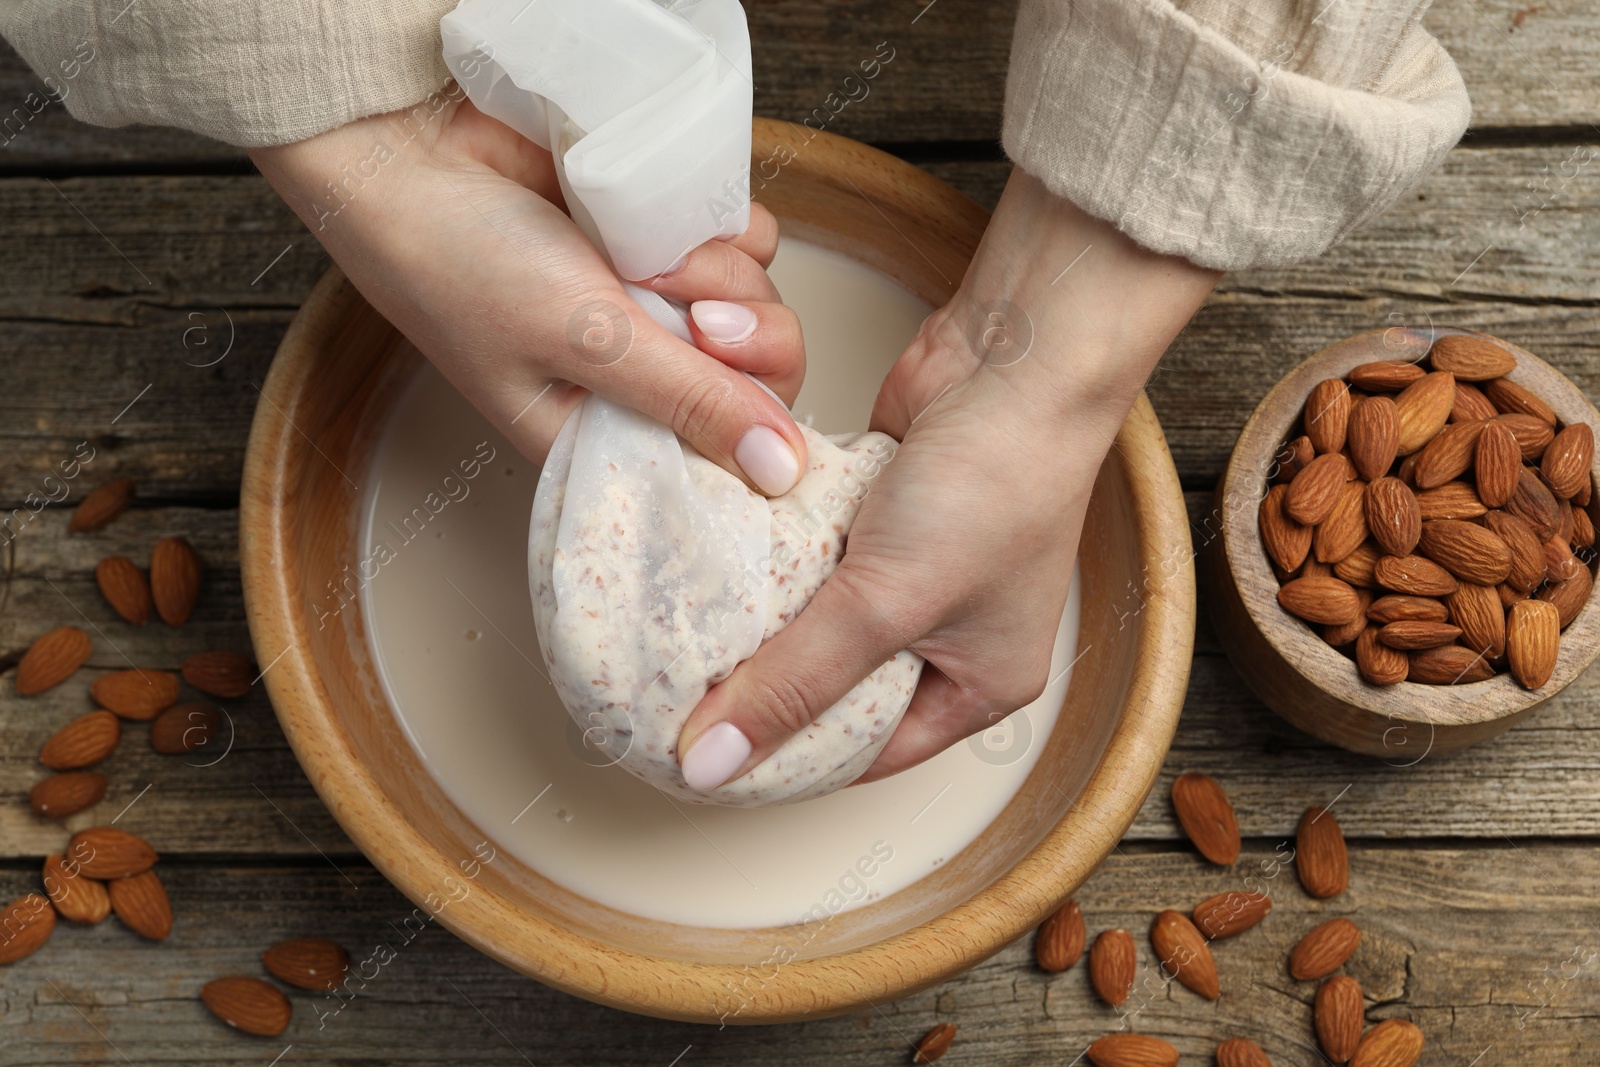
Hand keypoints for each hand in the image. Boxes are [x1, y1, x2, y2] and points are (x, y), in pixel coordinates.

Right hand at [249, 89, 806, 493]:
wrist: (412, 149)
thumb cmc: (461, 264)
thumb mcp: (582, 345)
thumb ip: (689, 401)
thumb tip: (781, 471)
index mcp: (614, 434)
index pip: (730, 457)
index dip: (754, 422)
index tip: (730, 378)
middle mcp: (648, 375)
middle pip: (765, 376)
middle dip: (743, 338)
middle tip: (688, 314)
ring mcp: (664, 302)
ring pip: (761, 298)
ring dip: (714, 270)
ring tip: (634, 257)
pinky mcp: (671, 235)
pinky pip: (745, 235)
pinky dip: (709, 222)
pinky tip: (645, 220)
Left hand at [676, 169, 1219, 789]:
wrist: (1018, 356)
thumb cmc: (993, 486)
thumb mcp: (887, 603)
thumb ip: (795, 680)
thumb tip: (711, 761)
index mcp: (978, 687)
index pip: (861, 754)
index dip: (781, 761)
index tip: (701, 761)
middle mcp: (949, 635)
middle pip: (832, 686)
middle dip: (764, 685)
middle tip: (675, 699)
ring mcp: (914, 569)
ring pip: (814, 615)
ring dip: (762, 614)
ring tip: (680, 635)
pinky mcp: (879, 511)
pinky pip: (810, 552)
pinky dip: (772, 553)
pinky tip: (718, 561)